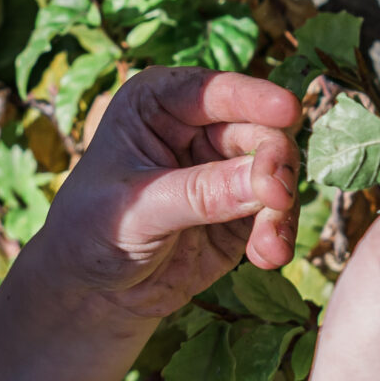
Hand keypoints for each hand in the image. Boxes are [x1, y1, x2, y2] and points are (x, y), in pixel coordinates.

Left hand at [13, 67, 300, 332]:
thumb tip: (266, 181)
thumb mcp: (138, 210)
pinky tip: (267, 256)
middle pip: (257, 130)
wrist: (92, 289)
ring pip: (275, 171)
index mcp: (157, 104)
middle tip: (277, 200)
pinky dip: (278, 232)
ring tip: (270, 245)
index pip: (214, 91)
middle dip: (273, 164)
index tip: (287, 111)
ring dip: (280, 208)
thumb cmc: (92, 231)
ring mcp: (223, 168)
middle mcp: (196, 127)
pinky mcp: (241, 210)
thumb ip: (200, 194)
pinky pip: (275, 212)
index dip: (255, 97)